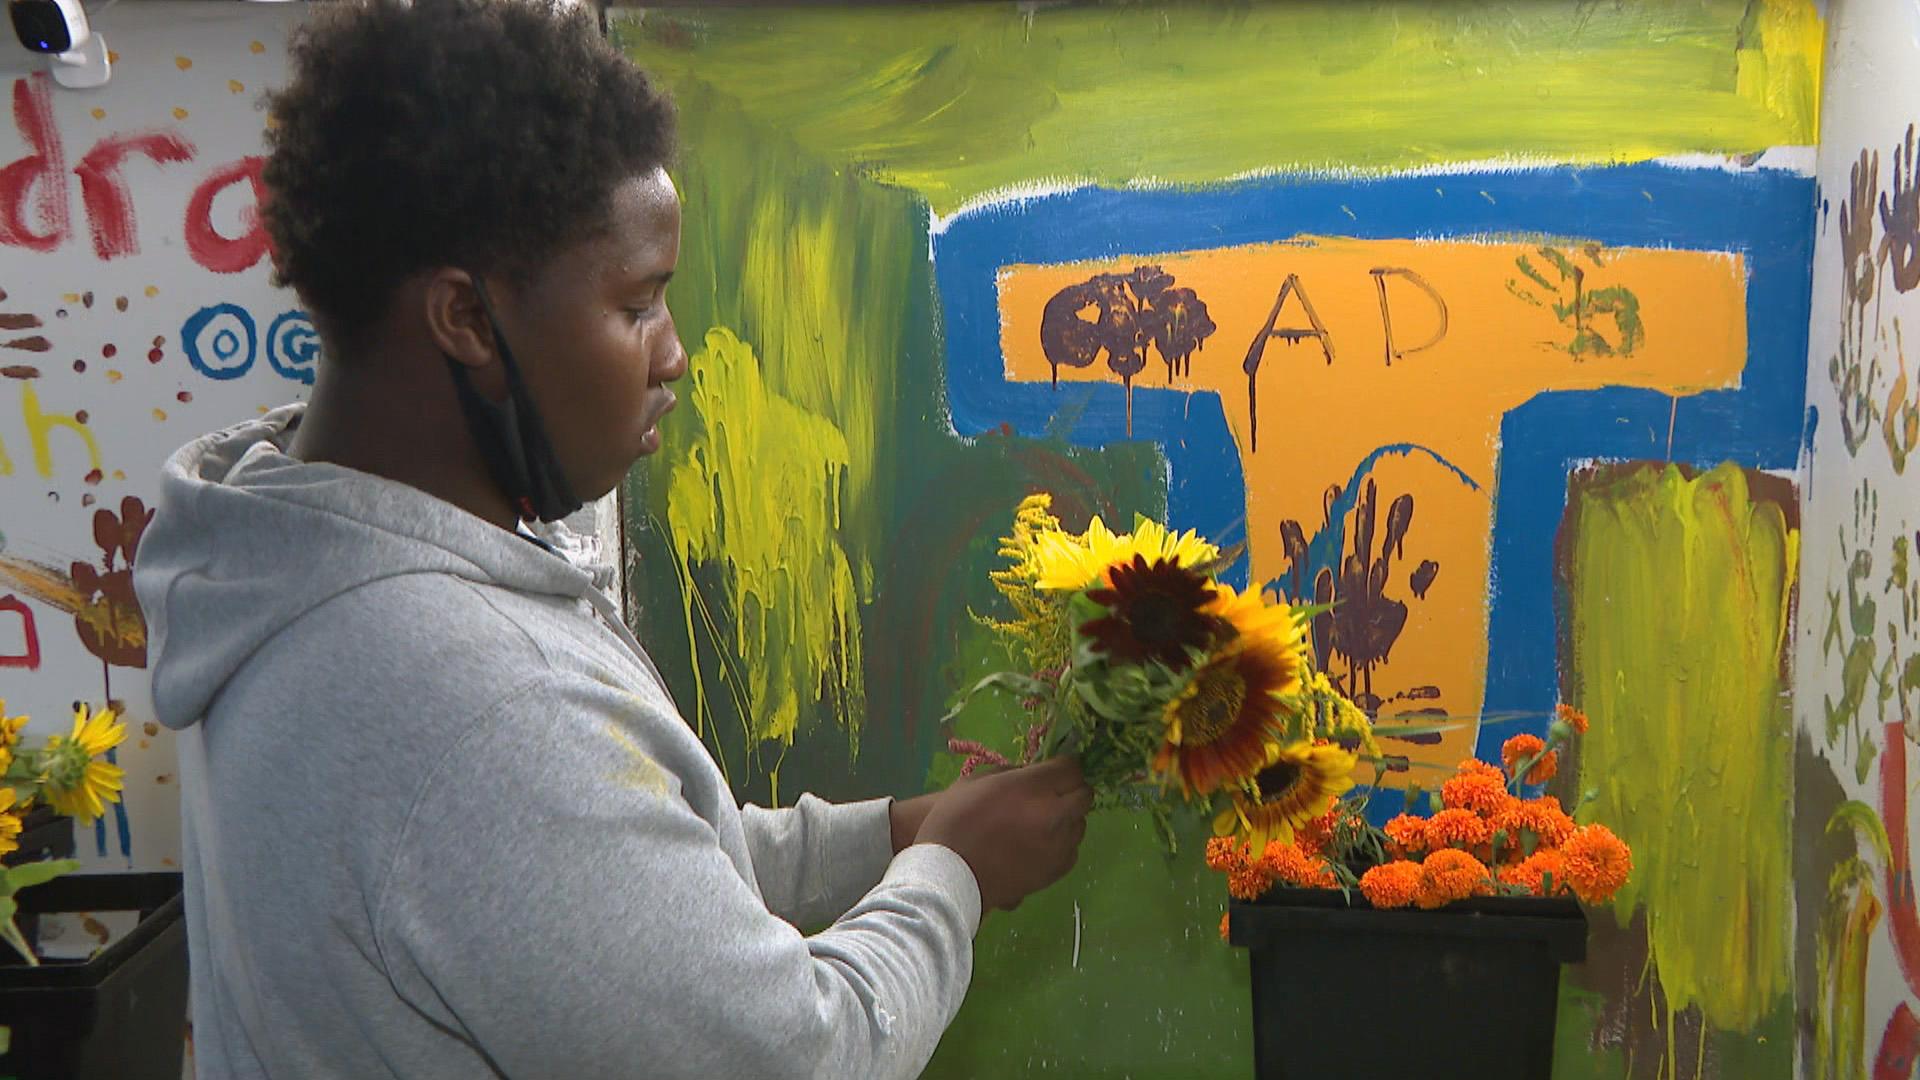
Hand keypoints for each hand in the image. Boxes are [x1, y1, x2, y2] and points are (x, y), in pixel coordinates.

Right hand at [913, 756, 1092, 911]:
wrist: (948, 875)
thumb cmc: (954, 821)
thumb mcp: (977, 781)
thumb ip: (1013, 773)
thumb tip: (1034, 775)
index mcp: (1031, 787)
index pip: (1070, 768)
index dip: (1061, 767)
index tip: (1051, 770)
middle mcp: (1053, 814)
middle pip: (1085, 794)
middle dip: (1070, 790)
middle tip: (1050, 794)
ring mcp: (1058, 845)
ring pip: (1081, 822)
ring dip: (1067, 817)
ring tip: (1042, 822)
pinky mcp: (1056, 870)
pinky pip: (1072, 849)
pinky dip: (1061, 843)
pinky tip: (1039, 844)